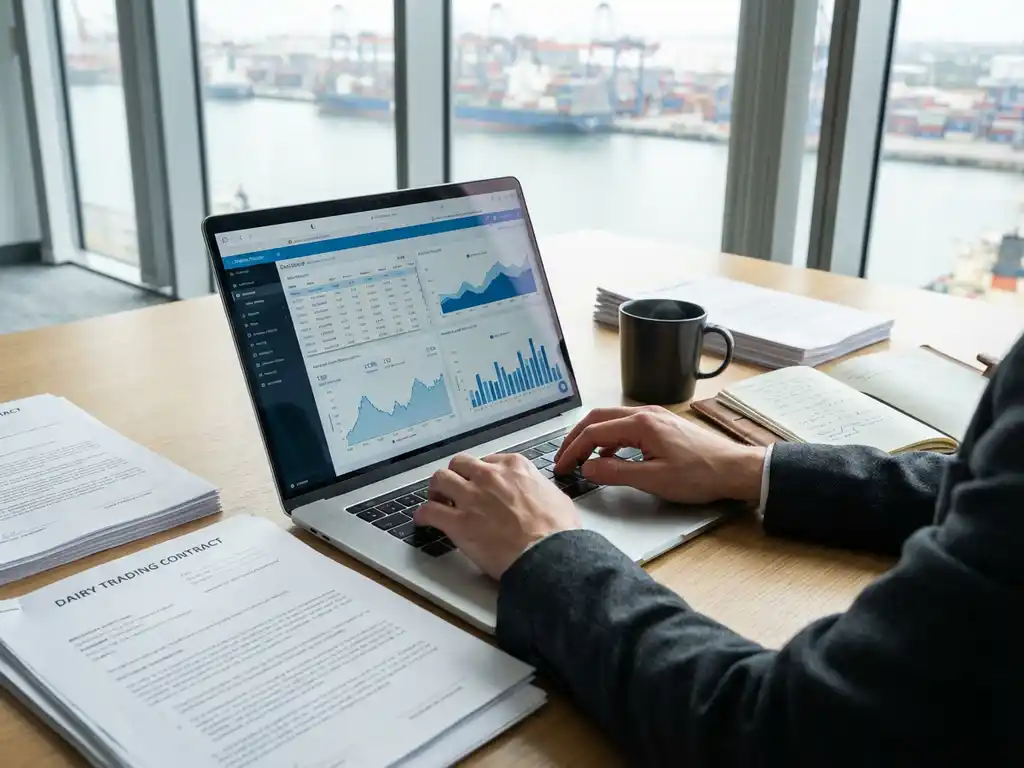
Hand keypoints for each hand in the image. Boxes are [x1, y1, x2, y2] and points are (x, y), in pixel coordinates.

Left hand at [414, 453, 580, 578]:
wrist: (549, 555)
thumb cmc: (558, 532)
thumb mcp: (556, 497)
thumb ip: (538, 489)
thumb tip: (537, 495)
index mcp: (514, 467)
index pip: (488, 461)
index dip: (480, 474)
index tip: (479, 483)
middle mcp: (489, 476)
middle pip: (460, 464)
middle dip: (456, 476)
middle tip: (455, 489)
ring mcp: (471, 497)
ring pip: (440, 480)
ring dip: (436, 491)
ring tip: (437, 501)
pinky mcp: (458, 522)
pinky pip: (428, 511)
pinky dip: (423, 515)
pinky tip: (423, 520)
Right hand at [553, 406, 764, 504]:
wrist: (736, 469)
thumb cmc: (700, 474)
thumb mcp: (654, 479)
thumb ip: (616, 473)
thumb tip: (587, 469)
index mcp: (641, 424)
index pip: (594, 433)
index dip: (573, 451)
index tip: (562, 468)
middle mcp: (646, 413)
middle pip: (598, 419)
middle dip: (576, 439)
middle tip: (562, 459)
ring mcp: (655, 417)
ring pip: (611, 421)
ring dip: (592, 438)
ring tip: (580, 458)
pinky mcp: (662, 425)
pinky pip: (626, 426)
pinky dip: (610, 439)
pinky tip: (609, 457)